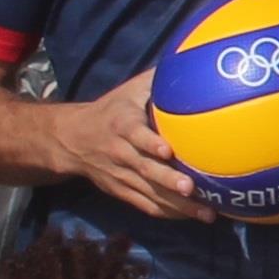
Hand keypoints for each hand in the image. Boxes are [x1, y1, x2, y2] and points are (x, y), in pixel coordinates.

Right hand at [54, 75, 208, 218]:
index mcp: (121, 125)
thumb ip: (158, 79)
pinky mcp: (120, 191)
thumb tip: (194, 61)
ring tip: (207, 214)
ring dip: (177, 206)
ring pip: (148, 193)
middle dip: (167, 181)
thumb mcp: (129, 90)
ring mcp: (119, 176)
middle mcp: (119, 153)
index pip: (135, 135)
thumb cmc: (112, 109)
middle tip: (192, 189)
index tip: (168, 150)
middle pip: (143, 170)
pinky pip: (145, 205)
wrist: (72, 139)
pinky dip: (168, 213)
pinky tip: (193, 217)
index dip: (150, 143)